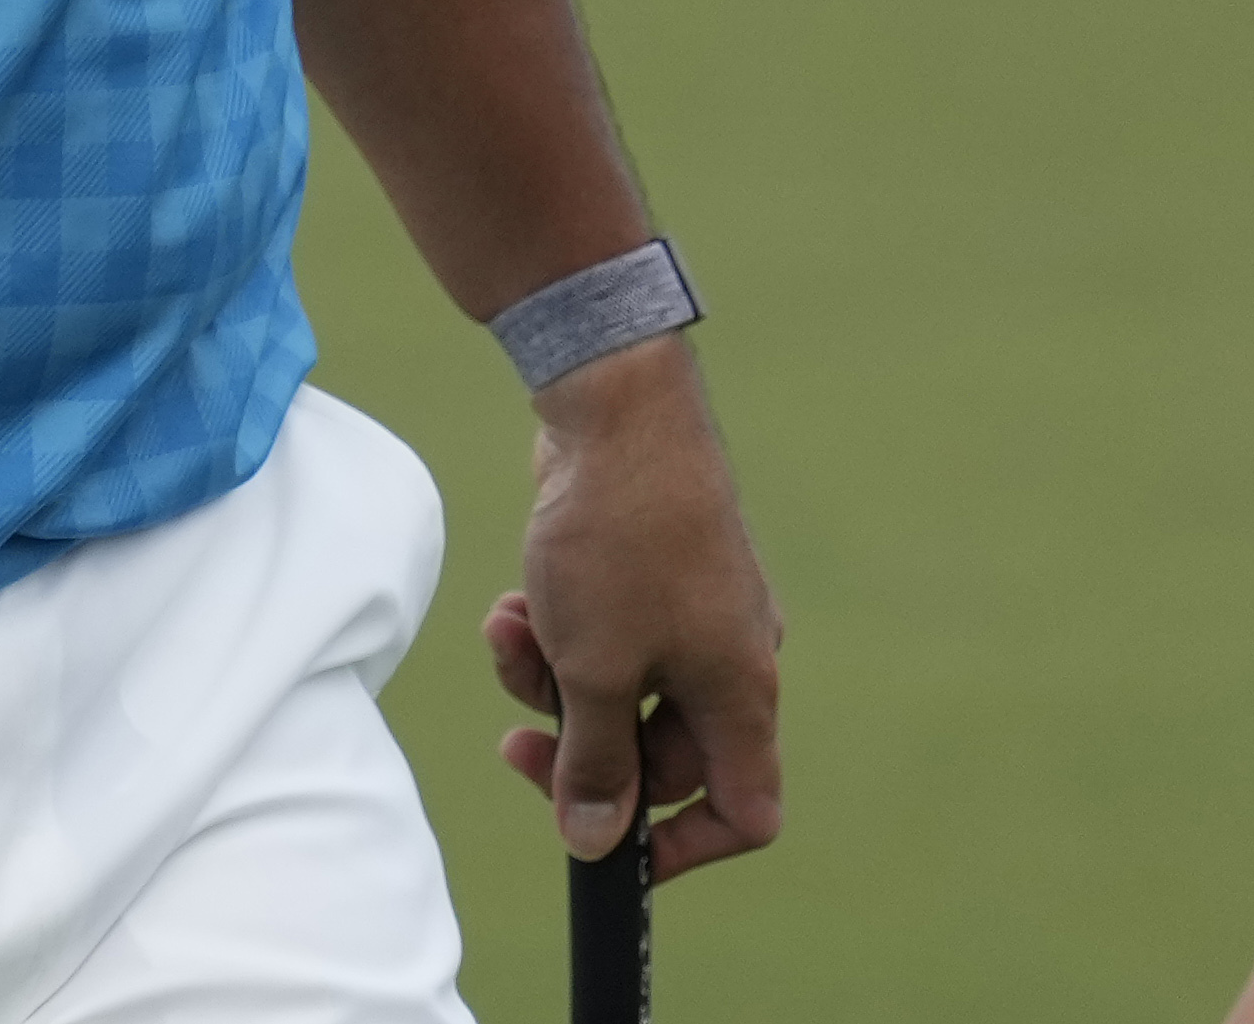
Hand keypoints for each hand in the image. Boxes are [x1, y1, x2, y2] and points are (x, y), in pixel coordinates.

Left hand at [480, 341, 782, 880]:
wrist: (616, 405)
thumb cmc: (621, 540)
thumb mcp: (595, 672)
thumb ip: (597, 765)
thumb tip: (598, 842)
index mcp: (740, 693)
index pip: (745, 808)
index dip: (686, 848)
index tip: (610, 847)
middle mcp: (729, 657)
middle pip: (659, 755)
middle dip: (578, 747)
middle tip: (513, 741)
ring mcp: (693, 612)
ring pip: (619, 692)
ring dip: (551, 680)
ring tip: (507, 637)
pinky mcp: (653, 574)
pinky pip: (605, 635)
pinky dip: (556, 630)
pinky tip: (514, 603)